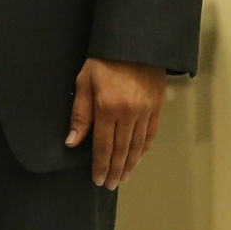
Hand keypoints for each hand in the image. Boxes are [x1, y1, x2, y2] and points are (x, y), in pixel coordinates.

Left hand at [64, 56, 166, 187]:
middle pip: (122, 150)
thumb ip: (80, 114)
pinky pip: (150, 134)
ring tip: (123, 178)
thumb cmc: (103, 61)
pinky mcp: (157, 108)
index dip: (101, 165)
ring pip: (138, 146)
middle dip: (115, 170)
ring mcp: (146, 111)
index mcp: (108, 107)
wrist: (134, 44)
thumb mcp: (84, 82)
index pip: (104, 145)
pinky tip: (138, 158)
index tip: (98, 179)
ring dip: (130, 164)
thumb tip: (72, 141)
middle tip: (110, 185)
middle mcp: (129, 113)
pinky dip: (143, 150)